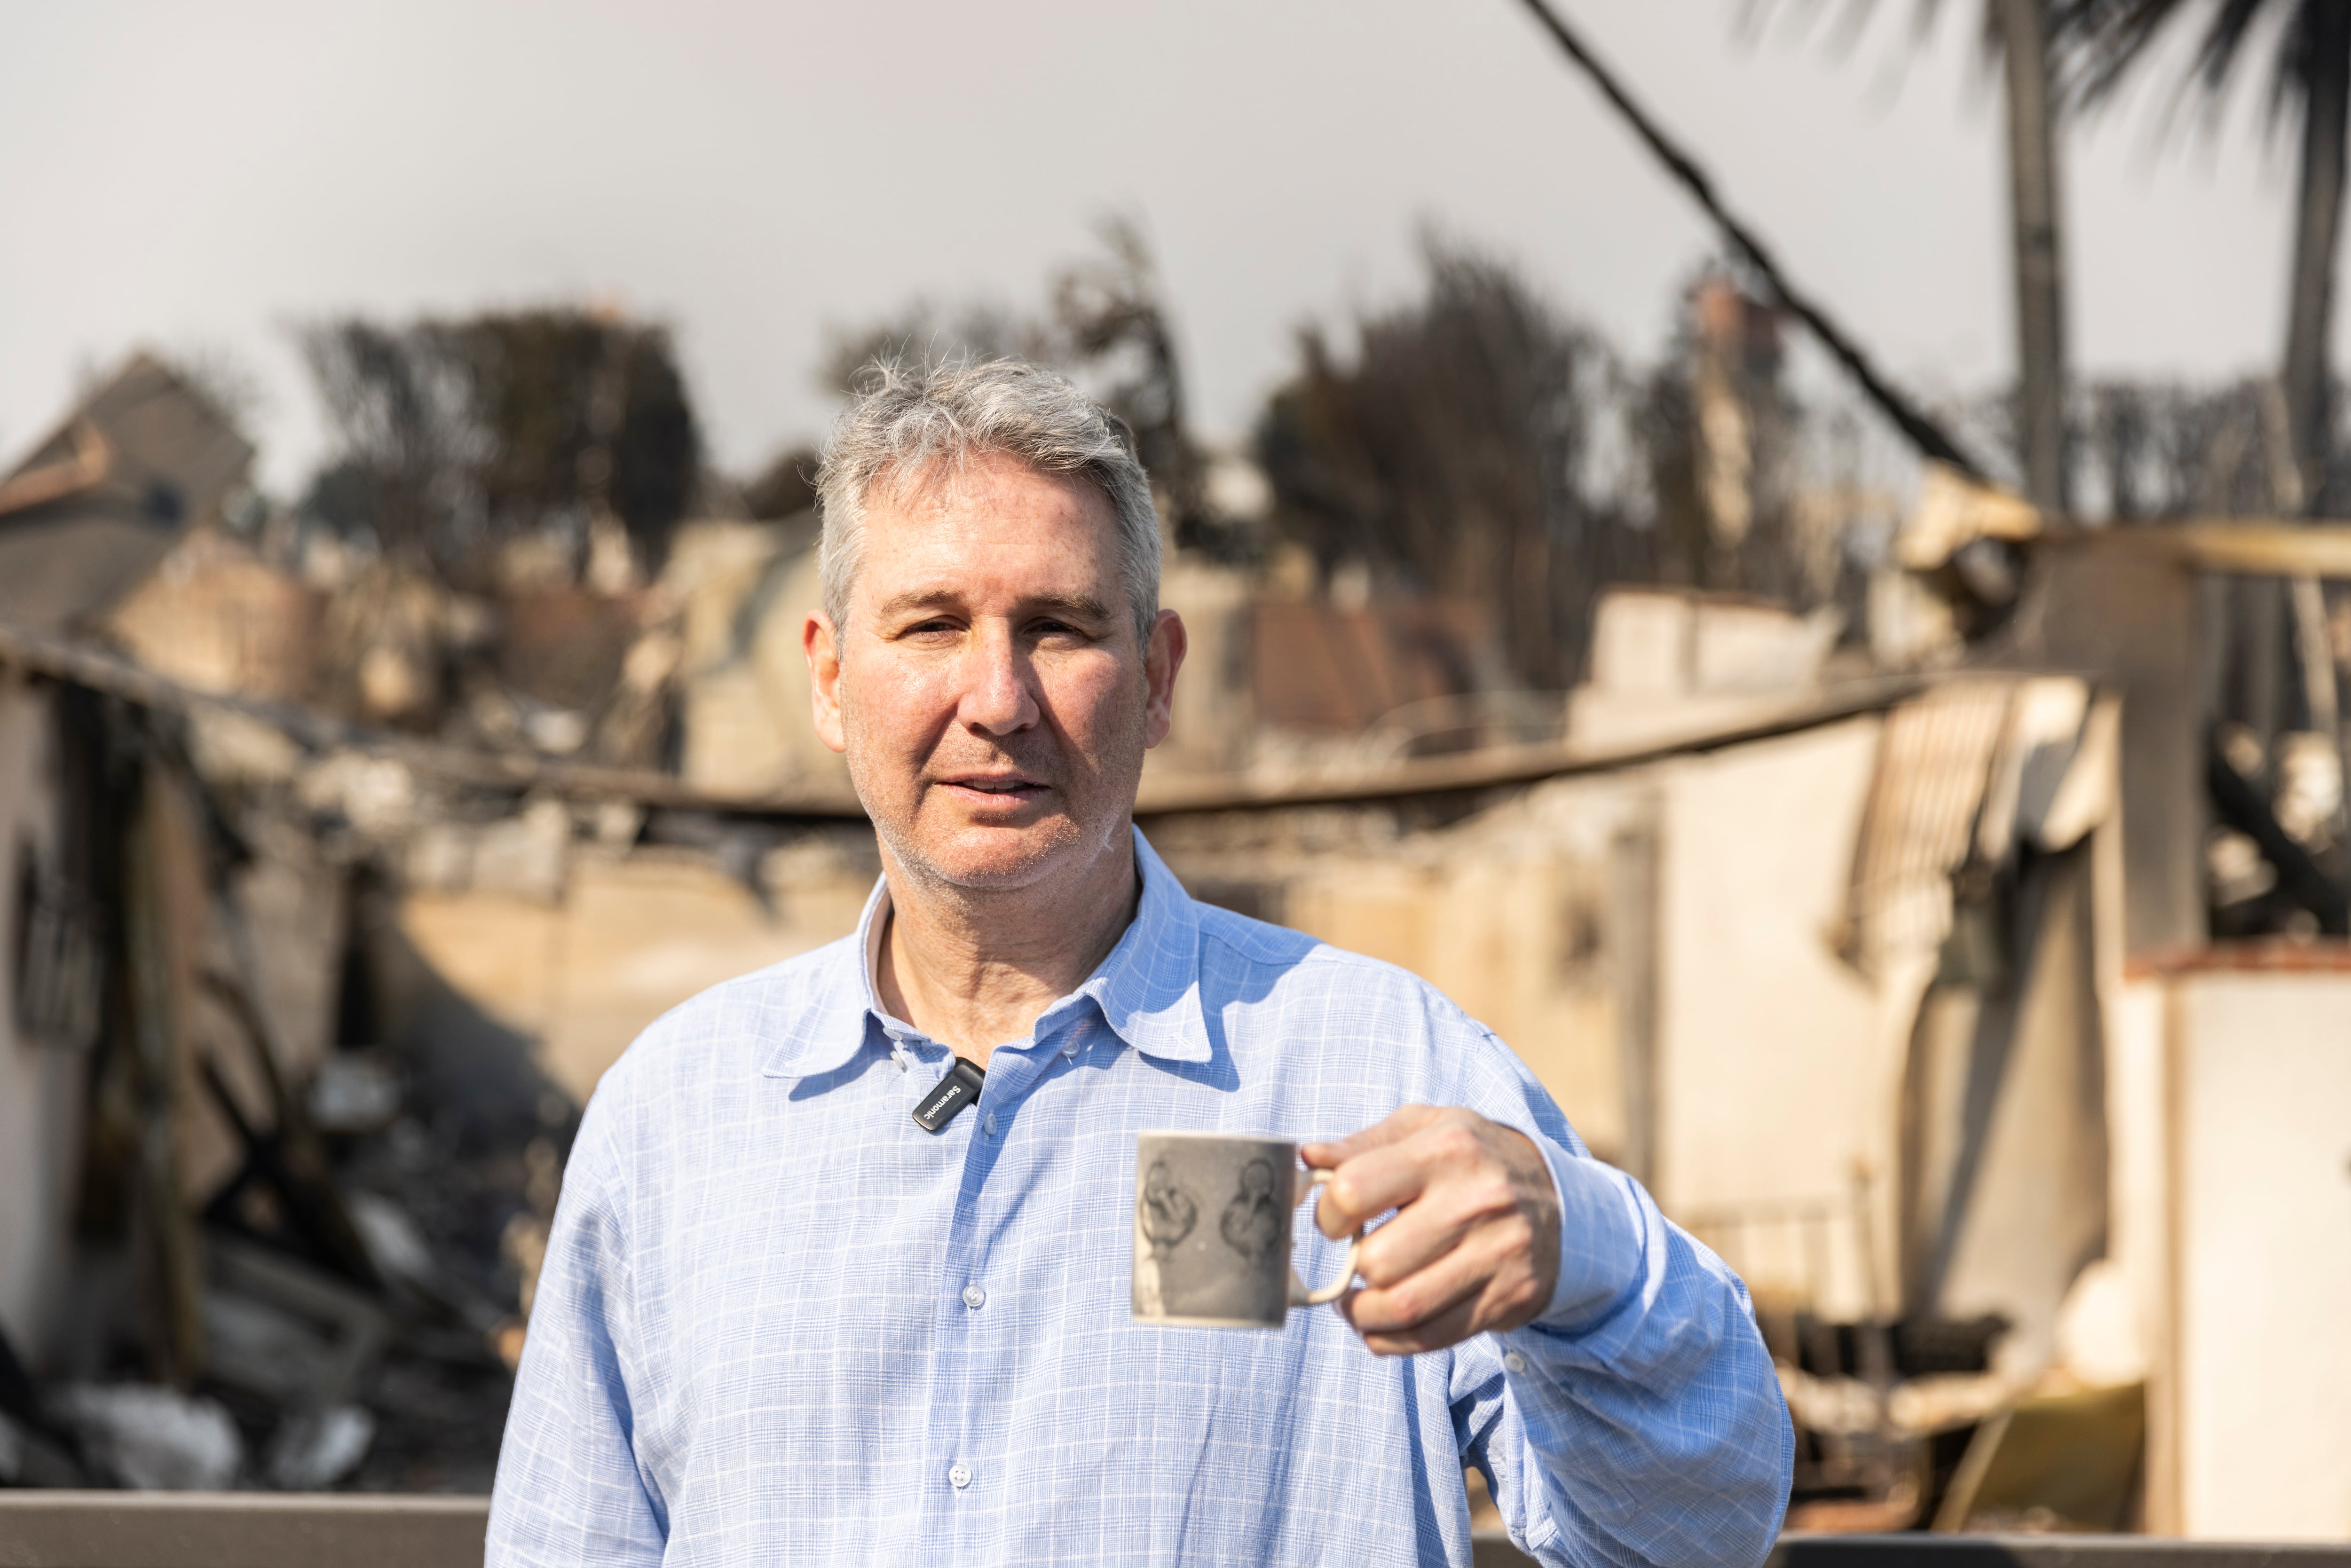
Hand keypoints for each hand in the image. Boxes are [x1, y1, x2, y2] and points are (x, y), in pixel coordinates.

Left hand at [1302, 1106, 1561, 1356]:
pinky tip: (1382, 1327)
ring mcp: (1498, 1254)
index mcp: (1446, 1149)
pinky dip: (1392, 1341)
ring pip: (1403, 1307)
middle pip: (1378, 1261)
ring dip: (1364, 1316)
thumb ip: (1362, 1145)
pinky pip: (1433, 1337)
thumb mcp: (1425, 1128)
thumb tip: (1306, 1161)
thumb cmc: (1473, 1158)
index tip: (1336, 1222)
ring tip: (1358, 1304)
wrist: (1561, 1199)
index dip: (1328, 1215)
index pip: (1354, 1191)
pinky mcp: (1511, 1297)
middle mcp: (1478, 1200)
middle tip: (1356, 1263)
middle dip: (1353, 1270)